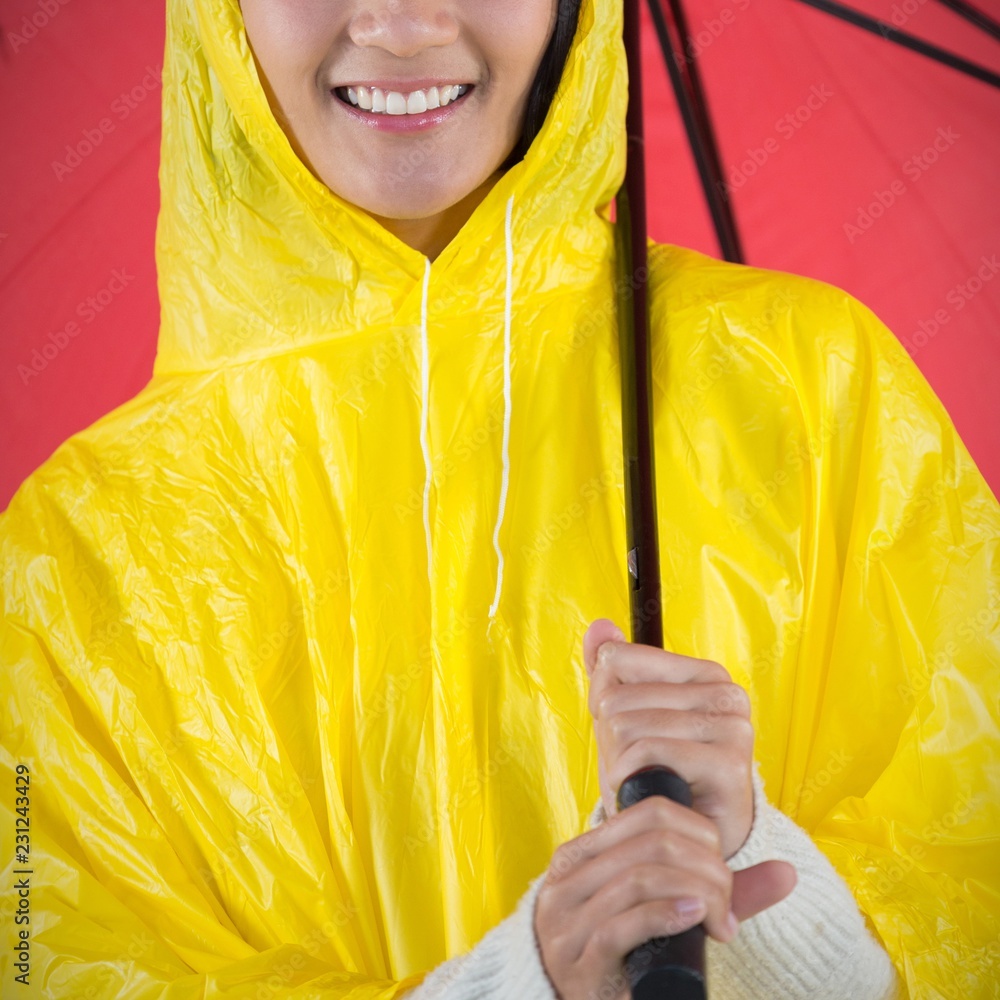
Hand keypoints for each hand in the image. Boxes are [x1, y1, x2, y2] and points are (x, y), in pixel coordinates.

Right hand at [533, 795, 796, 999]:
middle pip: (652, 843)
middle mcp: (565, 877)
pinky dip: (665, 915)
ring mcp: (565, 918)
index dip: (699, 833)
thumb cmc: (627, 957)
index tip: (722, 873)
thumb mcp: (663, 910)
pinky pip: (622, 924)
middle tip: (726, 908)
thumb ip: (716, 889)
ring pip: (640, 878)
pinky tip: (694, 919)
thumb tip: (788, 873)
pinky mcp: (576, 959)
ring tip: (718, 921)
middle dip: (706, 869)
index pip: (649, 812)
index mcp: (580, 852)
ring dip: (696, 895)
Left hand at [585, 618, 753, 860]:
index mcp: (706, 673)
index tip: (629, 733)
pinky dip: (630, 778)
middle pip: (617, 696)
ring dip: (618, 763)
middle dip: (610, 740)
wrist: (690, 842)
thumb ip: (612, 671)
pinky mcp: (729, 764)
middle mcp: (727, 694)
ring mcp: (733, 728)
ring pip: (626, 723)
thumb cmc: (658, 776)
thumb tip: (599, 627)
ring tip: (645, 781)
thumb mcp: (626, 719)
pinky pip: (646, 752)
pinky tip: (648, 794)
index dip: (605, 702)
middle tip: (637, 768)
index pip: (617, 660)